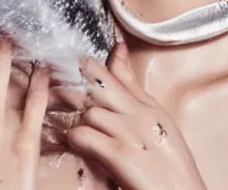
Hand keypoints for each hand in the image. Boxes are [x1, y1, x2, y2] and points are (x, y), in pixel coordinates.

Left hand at [65, 43, 206, 189]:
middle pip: (97, 82)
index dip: (89, 63)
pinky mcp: (121, 155)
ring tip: (75, 132)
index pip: (116, 72)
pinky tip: (78, 147)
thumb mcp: (159, 126)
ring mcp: (131, 134)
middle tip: (56, 89)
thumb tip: (119, 58)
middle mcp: (141, 115)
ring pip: (88, 111)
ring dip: (76, 122)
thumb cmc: (171, 170)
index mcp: (149, 108)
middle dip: (73, 83)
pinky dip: (75, 140)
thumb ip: (134, 94)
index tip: (75, 60)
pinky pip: (84, 135)